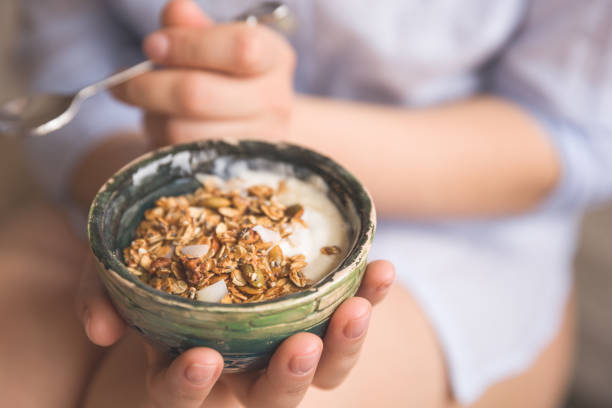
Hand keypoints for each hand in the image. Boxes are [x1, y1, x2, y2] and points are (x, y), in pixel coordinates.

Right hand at [76, 258, 394, 406]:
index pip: (184, 395)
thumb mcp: (112, 266)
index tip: (200, 358)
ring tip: (357, 307)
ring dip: (344, 345)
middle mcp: (241, 361)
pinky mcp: (317, 306)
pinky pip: (349, 311)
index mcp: (188, 362)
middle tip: (300, 346)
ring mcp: (283, 335)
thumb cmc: (152, 248)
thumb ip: (99, 293)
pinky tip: (381, 268)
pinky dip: (369, 294)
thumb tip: (101, 329)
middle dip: (288, 379)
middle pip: (270, 397)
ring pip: (324, 368)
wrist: (196, 214)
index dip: (189, 388)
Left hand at [112, 0, 295, 146]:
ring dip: (152, 115)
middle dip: (150, 85)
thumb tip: (176, 11)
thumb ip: (194, 27)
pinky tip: (161, 125)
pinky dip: (159, 138)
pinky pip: (179, 156)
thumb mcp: (216, 42)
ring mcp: (256, 141)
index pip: (241, 48)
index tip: (152, 45)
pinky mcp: (232, 171)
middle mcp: (274, 102)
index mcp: (275, 58)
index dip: (188, 46)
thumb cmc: (229, 75)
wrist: (256, 124)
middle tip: (123, 80)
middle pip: (199, 94)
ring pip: (182, 131)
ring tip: (148, 104)